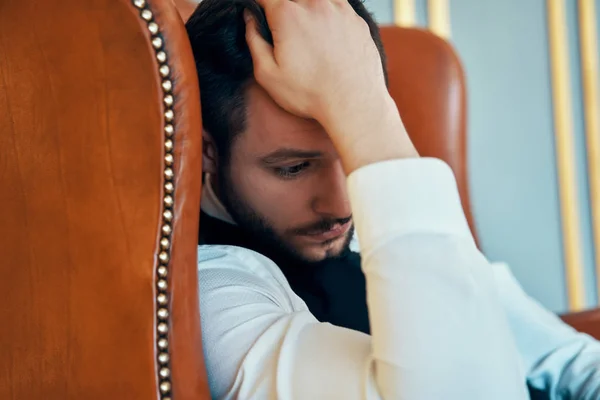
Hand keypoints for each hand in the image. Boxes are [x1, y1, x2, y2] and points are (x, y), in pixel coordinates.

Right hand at [245, 0, 417, 173]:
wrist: (354, 103)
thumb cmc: (310, 94)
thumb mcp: (268, 74)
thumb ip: (254, 41)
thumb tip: (250, 19)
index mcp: (288, 14)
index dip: (260, 6)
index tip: (260, 16)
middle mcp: (314, 4)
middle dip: (283, 9)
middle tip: (284, 34)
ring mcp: (339, 9)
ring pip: (315, 1)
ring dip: (306, 10)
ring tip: (306, 36)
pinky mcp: (357, 20)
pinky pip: (337, 6)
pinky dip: (328, 14)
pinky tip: (325, 34)